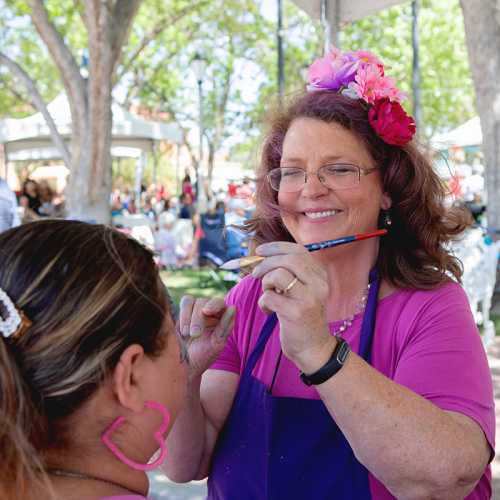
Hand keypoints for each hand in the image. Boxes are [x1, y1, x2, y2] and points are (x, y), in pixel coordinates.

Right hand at [178, 295, 235, 380]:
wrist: (184, 366)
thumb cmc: (204, 356)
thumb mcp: (216, 344)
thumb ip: (225, 326)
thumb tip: (232, 307)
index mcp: (221, 317)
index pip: (220, 303)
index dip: (213, 305)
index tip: (206, 311)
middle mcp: (209, 311)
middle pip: (204, 301)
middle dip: (198, 318)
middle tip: (195, 334)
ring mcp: (194, 310)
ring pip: (191, 301)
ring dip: (188, 317)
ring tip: (187, 334)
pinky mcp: (182, 313)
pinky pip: (182, 304)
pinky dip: (182, 315)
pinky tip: (182, 331)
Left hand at [252, 242, 333, 371]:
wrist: (313, 348)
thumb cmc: (301, 317)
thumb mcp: (301, 291)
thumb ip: (289, 273)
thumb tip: (261, 256)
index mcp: (320, 276)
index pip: (298, 250)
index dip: (276, 247)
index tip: (260, 251)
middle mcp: (319, 284)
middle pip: (289, 259)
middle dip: (266, 263)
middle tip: (255, 274)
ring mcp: (310, 298)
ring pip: (279, 274)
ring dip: (266, 283)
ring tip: (268, 295)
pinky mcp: (297, 313)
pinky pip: (269, 297)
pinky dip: (263, 303)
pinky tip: (269, 312)